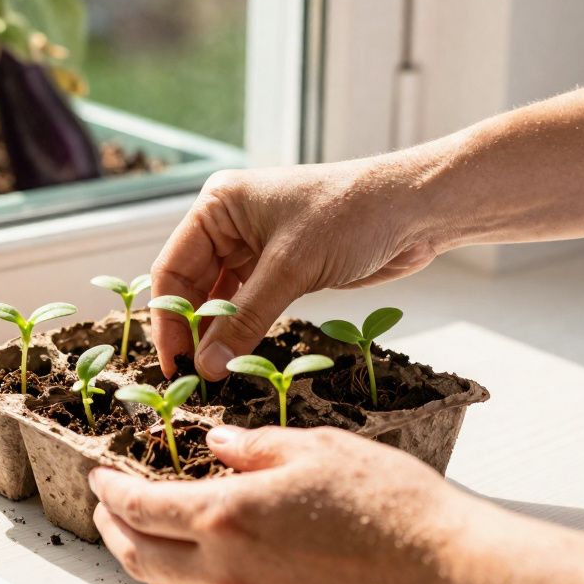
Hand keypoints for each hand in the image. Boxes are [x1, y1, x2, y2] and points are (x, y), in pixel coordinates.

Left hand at [90, 425, 461, 583]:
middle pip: (142, 556)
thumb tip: (215, 445)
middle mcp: (228, 569)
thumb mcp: (314, 446)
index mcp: (228, 515)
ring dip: (140, 562)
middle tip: (104, 507)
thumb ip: (253, 447)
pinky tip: (187, 570)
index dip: (111, 490)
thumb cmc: (386, 501)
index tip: (99, 476)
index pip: (143, 507)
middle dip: (113, 528)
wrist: (444, 567)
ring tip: (133, 538)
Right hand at [151, 161, 443, 378]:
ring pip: (218, 299)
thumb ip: (245, 319)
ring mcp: (254, 246)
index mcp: (218, 205)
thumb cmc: (352, 215)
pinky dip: (241, 330)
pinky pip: (247, 305)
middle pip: (191, 286)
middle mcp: (229, 223)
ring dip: (215, 335)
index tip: (173, 364)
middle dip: (190, 330)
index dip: (168, 319)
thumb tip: (207, 366)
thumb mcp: (291, 268)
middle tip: (190, 378)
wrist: (415, 210)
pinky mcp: (280, 268)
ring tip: (212, 376)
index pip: (173, 268)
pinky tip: (236, 357)